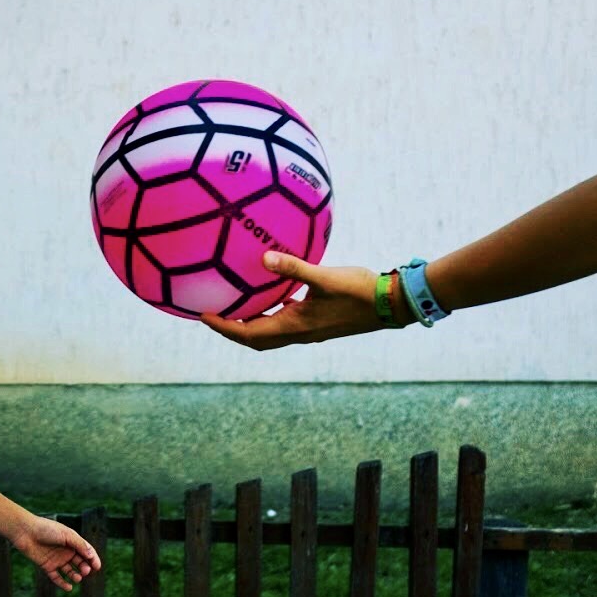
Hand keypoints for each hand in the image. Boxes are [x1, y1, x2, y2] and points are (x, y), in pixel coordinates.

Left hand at [11, 516, 100, 590]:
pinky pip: (56, 577)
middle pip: (80, 562)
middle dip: (85, 568)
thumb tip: (92, 555)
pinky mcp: (47, 566)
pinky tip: (69, 587)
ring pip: (70, 571)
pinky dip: (63, 583)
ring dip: (75, 576)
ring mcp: (56, 559)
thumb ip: (79, 545)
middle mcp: (65, 551)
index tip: (97, 567)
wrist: (26, 531)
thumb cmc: (46, 529)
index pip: (86, 552)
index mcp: (72, 541)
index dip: (93, 559)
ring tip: (78, 578)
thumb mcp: (66, 535)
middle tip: (85, 571)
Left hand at [199, 252, 385, 349]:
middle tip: (212, 315)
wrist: (393, 304)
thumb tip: (263, 257)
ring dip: (250, 325)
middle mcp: (299, 334)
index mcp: (295, 327)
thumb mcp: (324, 277)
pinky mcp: (319, 324)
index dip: (224, 327)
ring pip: (270, 334)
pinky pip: (286, 323)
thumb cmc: (360, 290)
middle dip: (231, 331)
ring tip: (234, 308)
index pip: (249, 333)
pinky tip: (271, 297)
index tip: (203, 316)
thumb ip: (293, 268)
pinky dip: (270, 315)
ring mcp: (310, 331)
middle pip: (255, 340)